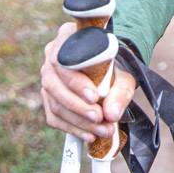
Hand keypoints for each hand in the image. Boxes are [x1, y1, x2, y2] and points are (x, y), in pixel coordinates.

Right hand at [40, 22, 137, 143]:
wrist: (113, 66)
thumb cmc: (118, 64)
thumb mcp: (125, 73)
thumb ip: (121, 91)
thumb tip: (112, 114)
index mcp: (68, 37)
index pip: (62, 59)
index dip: (75, 81)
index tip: (94, 96)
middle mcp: (52, 54)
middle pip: (55, 84)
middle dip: (78, 107)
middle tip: (100, 118)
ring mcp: (48, 76)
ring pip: (54, 102)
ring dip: (79, 121)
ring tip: (101, 130)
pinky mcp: (49, 96)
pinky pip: (53, 116)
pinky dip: (72, 128)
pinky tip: (89, 135)